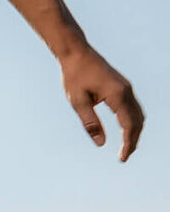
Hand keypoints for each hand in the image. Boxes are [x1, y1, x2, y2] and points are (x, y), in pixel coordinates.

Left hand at [60, 45, 143, 160]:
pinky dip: (132, 121)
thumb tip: (101, 143)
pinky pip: (133, 107)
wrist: (76, 53)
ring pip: (138, 114)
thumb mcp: (78, 102)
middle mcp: (126, 91)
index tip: (122, 158)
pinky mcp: (122, 86)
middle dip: (133, 140)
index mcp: (117, 95)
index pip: (129, 125)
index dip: (127, 144)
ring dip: (134, 131)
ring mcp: (126, 87)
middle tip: (124, 156)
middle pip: (138, 121)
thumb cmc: (74, 76)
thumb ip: (90, 123)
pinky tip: (125, 130)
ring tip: (126, 147)